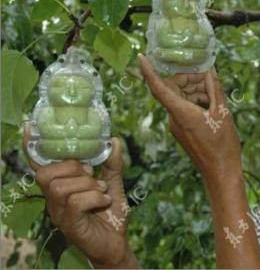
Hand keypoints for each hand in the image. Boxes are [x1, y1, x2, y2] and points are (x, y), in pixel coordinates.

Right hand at [23, 127, 137, 268]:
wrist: (116, 244)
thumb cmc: (109, 214)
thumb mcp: (112, 184)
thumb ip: (112, 163)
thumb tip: (114, 140)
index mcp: (60, 187)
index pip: (40, 167)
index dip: (33, 148)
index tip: (31, 127)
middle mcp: (53, 200)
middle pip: (46, 174)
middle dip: (73, 168)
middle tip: (93, 175)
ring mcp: (59, 213)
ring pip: (61, 186)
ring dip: (88, 184)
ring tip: (102, 190)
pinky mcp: (70, 225)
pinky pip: (75, 202)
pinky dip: (94, 196)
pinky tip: (103, 201)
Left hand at [138, 54, 241, 182]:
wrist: (220, 172)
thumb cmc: (222, 145)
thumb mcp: (222, 113)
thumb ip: (214, 90)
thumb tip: (210, 72)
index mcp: (181, 113)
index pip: (158, 88)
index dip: (148, 71)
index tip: (142, 57)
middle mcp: (174, 118)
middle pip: (172, 89)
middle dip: (188, 78)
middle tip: (208, 76)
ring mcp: (177, 125)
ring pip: (180, 98)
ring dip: (195, 90)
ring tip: (215, 92)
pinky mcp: (182, 130)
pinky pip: (184, 108)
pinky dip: (196, 101)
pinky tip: (212, 102)